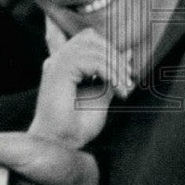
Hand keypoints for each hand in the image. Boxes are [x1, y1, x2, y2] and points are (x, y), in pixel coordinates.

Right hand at [30, 27, 133, 147]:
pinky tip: (117, 89)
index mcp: (65, 64)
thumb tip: (128, 54)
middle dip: (114, 55)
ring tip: (123, 87)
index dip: (110, 48)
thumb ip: (111, 74)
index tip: (127, 72)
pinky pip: (91, 60)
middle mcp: (57, 60)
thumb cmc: (77, 126)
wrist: (62, 146)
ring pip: (92, 47)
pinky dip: (109, 72)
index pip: (88, 38)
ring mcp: (56, 64)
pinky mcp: (58, 72)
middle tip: (128, 79)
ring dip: (114, 65)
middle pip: (90, 37)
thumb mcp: (102, 95)